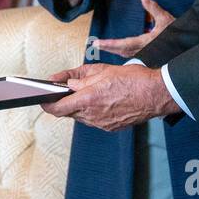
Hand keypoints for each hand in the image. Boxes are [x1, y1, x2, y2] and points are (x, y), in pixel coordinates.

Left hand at [40, 62, 177, 131]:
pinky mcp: (111, 128)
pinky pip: (94, 120)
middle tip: (66, 91)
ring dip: (79, 107)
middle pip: (68, 112)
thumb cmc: (132, 79)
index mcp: (88, 99)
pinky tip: (101, 101)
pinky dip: (92, 111)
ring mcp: (102, 124)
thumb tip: (63, 81)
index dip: (46, 104)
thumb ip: (79, 77)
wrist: (156, 94)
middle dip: (65, 102)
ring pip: (81, 117)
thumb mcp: (102, 71)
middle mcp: (93, 115)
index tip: (42, 99)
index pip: (57, 108)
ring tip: (88, 93)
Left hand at [96, 0, 175, 58]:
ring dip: (114, 51)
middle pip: (121, 52)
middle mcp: (144, 51)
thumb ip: (153, 8)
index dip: (110, 44)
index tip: (97, 43)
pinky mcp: (150, 57)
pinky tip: (119, 51)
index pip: (123, 44)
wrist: (190, 45)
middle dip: (107, 48)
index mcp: (146, 43)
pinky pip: (132, 56)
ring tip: (103, 47)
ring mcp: (147, 55)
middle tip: (94, 46)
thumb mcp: (166, 18)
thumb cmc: (178, 33)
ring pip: (126, 55)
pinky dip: (123, 54)